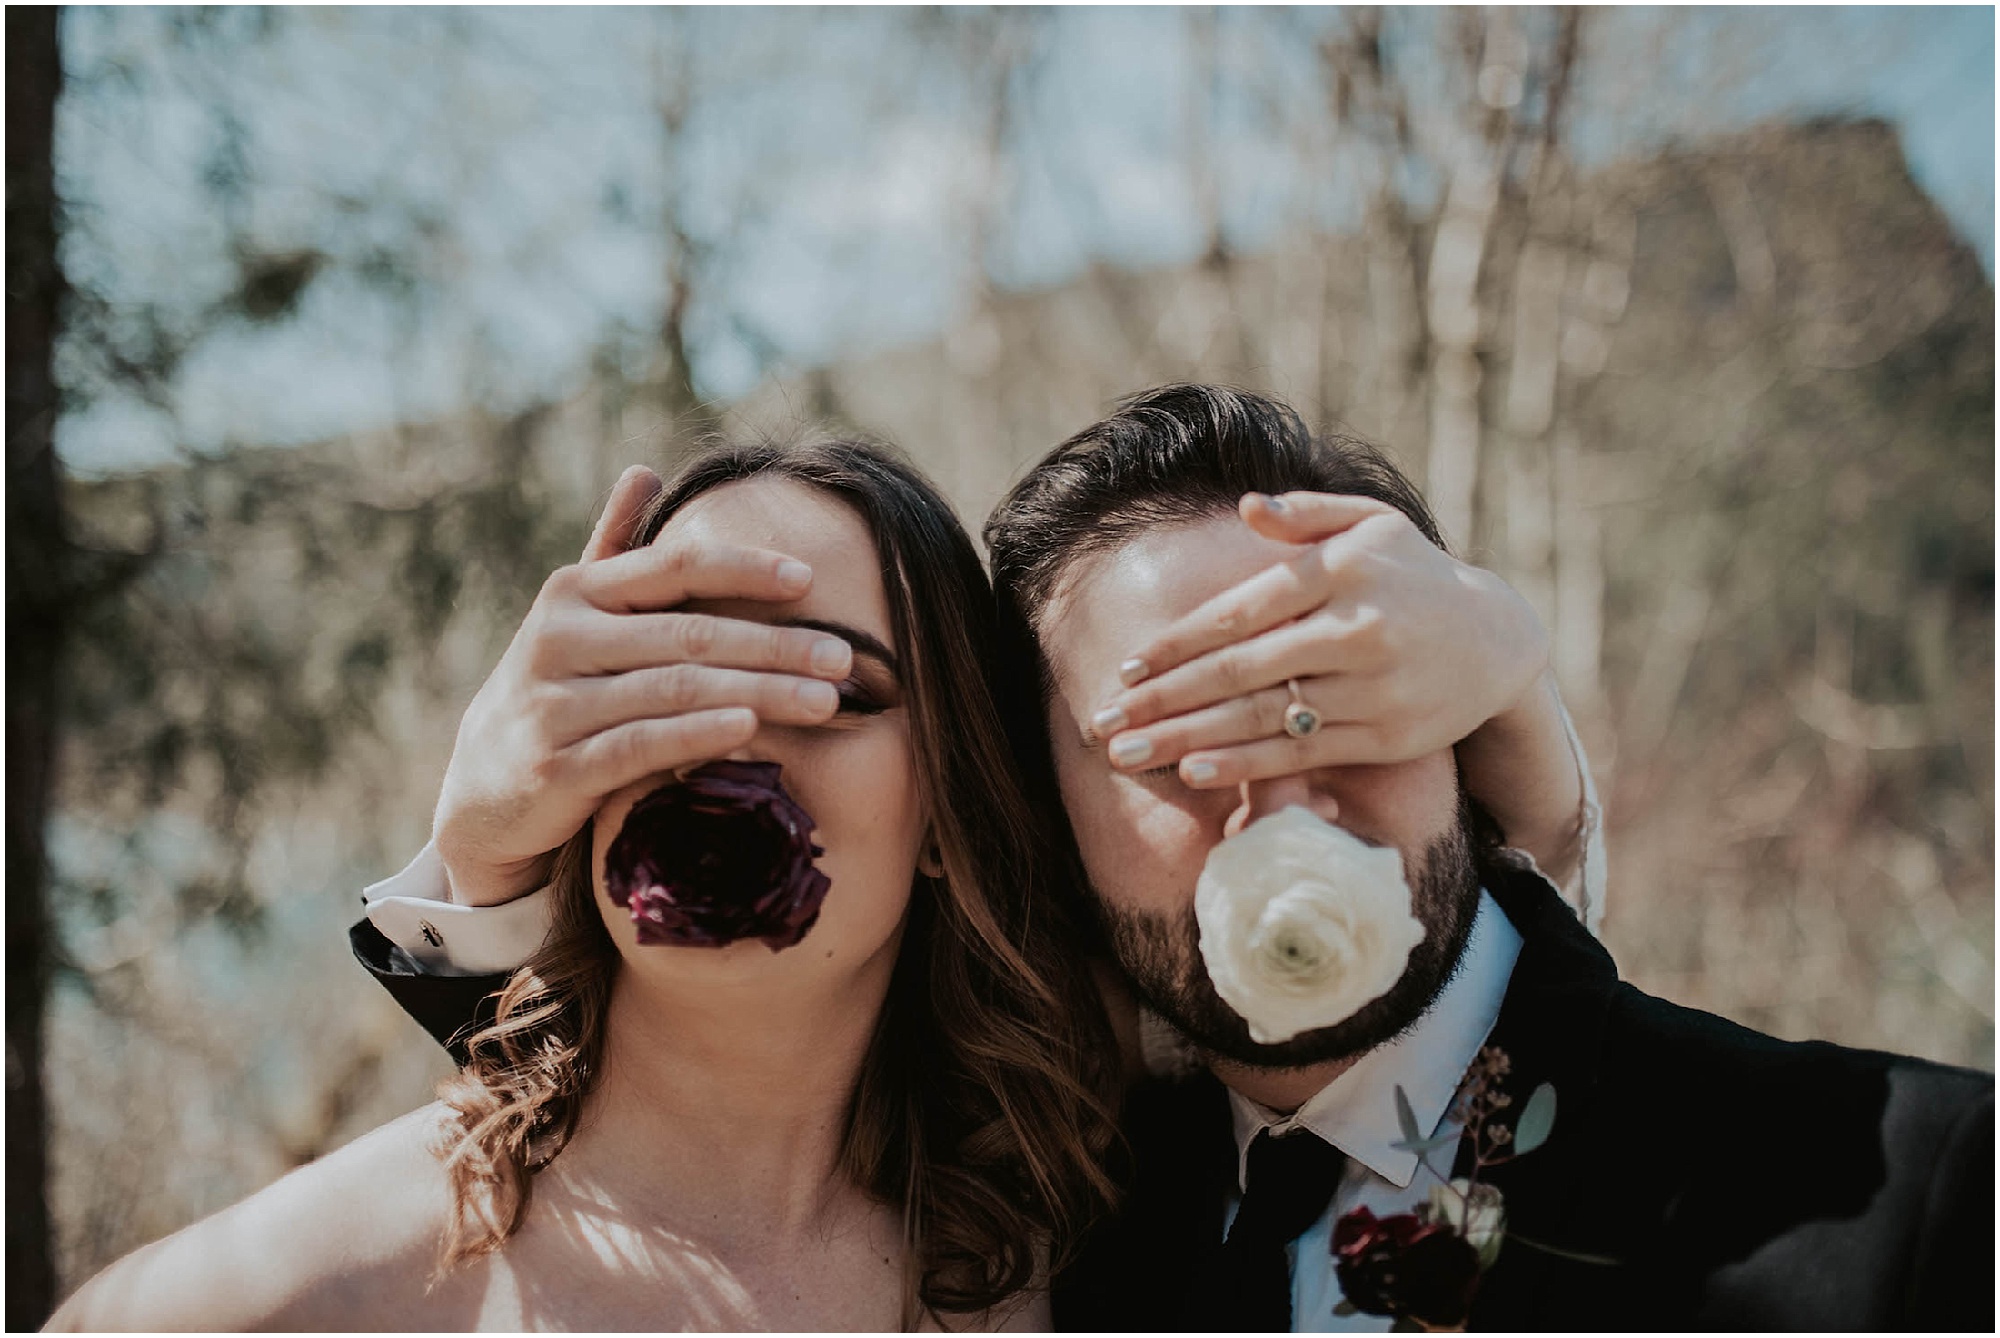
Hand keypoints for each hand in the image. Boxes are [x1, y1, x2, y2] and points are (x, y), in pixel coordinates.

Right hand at [431, 466, 856, 905]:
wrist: (482, 787)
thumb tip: (646, 468)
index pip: (673, 567)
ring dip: (760, 692)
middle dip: (775, 644)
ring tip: (826, 702)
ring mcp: (554, 705)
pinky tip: (750, 730)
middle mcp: (560, 639)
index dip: (744, 568)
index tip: (810, 580)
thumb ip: (615, 548)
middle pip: (688, 634)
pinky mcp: (555, 769)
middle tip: (845, 658)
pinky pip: (640, 746)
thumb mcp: (576, 614)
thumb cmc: (556, 688)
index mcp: (574, 593)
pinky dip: (697, 735)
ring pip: (675, 691)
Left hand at [1091, 491, 1547, 787]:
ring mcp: (1373, 688)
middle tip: (1104, 721)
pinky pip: (1302, 754)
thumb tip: (1245, 508)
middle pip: (1241, 670)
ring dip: (1188, 739)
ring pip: (1263, 717)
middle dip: (1165, 698)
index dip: (1179, 642)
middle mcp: (1357, 629)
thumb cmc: (1412, 574)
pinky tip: (1193, 772)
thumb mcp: (1371, 522)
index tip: (1129, 665)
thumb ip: (1306, 513)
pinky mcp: (1387, 737)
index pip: (1241, 611)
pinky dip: (1244, 765)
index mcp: (1343, 571)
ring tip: (1128, 754)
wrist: (1499, 640)